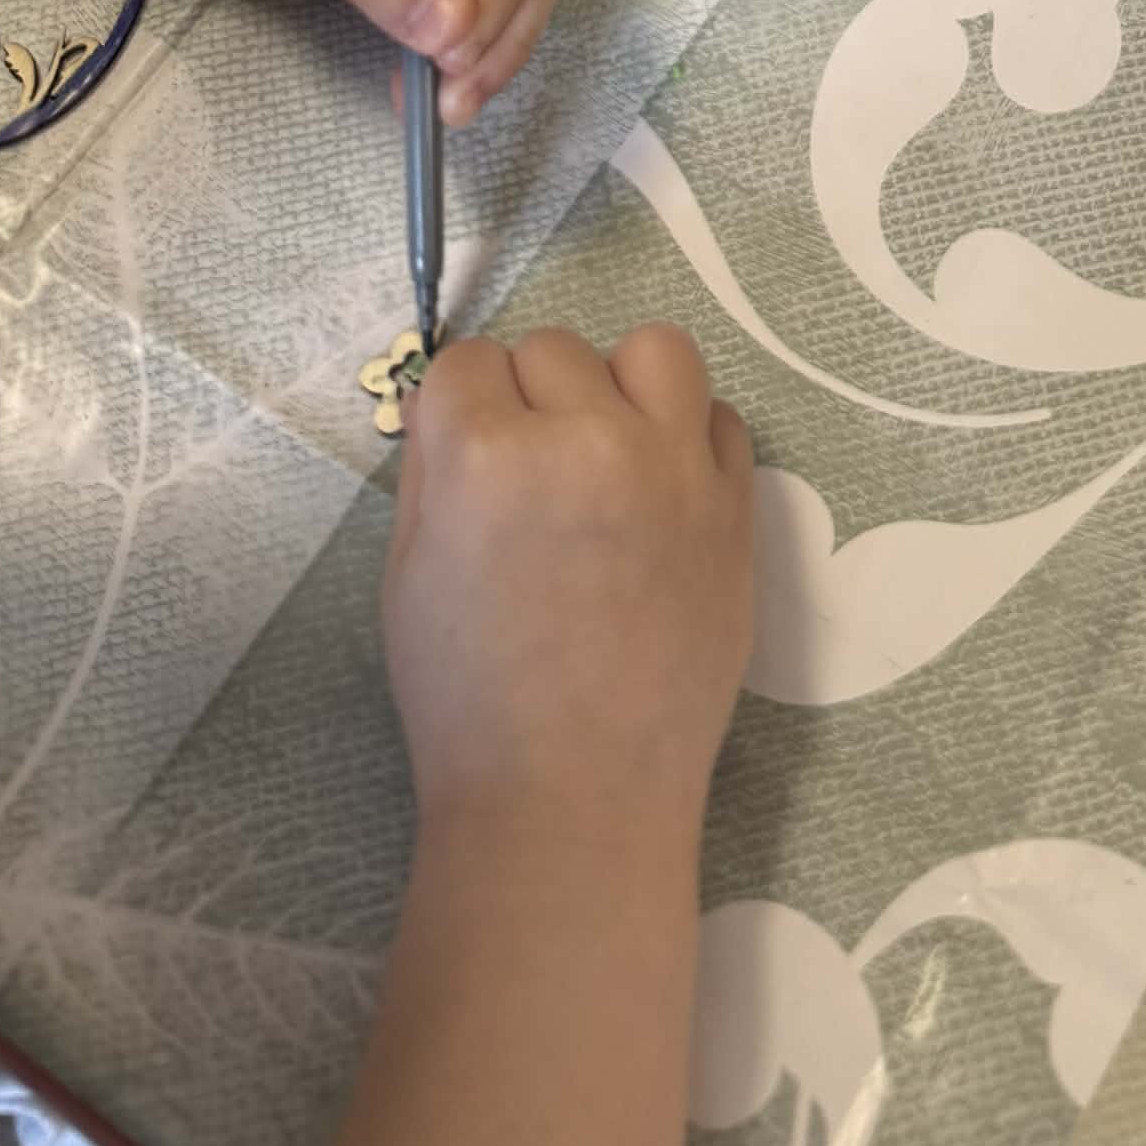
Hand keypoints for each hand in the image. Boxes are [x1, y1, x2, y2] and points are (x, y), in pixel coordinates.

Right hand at [381, 324, 753, 827]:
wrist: (573, 796)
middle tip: (533, 478)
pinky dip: (687, 438)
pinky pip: (720, 416)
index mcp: (486, 456)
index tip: (468, 458)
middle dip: (531, 402)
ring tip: (607, 454)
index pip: (467, 362)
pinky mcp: (736, 505)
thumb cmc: (469, 701)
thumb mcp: (408, 574)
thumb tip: (460, 405)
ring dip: (620, 386)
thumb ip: (434, 469)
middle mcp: (586, 440)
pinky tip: (661, 492)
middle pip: (552, 349)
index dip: (461, 411)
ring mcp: (673, 468)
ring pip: (653, 349)